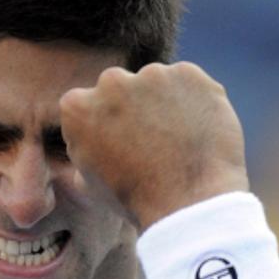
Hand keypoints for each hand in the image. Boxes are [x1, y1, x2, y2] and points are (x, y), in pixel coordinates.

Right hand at [59, 62, 249, 230]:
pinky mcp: (189, 75)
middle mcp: (111, 81)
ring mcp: (152, 74)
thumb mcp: (90, 186)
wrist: (190, 203)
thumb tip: (86, 146)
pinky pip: (192, 85)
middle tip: (158, 144)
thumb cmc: (138, 201)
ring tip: (182, 143)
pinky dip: (198, 103)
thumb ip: (83, 153)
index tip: (125, 147)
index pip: (89, 106)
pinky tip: (201, 133)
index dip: (108, 127)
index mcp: (77, 107)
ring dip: (167, 104)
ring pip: (159, 84)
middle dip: (136, 109)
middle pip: (123, 88)